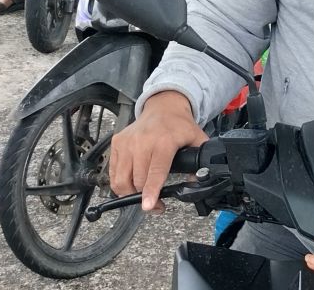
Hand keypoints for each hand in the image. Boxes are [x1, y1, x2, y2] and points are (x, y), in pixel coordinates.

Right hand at [108, 91, 206, 211]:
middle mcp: (142, 142)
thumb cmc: (179, 125)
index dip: (151, 191)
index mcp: (164, 142)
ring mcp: (127, 142)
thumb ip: (200, 159)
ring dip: (130, 193)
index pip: (156, 171)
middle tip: (156, 205)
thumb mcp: (196, 139)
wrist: (163, 107)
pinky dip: (120, 183)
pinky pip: (113, 173)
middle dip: (145, 198)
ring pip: (122, 180)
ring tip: (142, 196)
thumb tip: (198, 181)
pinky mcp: (117, 143)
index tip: (148, 205)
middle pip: (138, 180)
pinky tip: (131, 184)